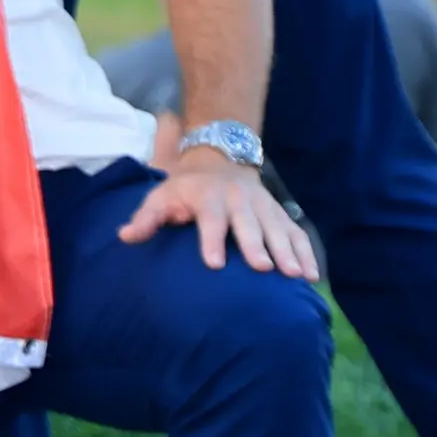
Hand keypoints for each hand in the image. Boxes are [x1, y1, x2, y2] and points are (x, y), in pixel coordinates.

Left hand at [122, 136, 319, 276]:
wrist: (220, 160)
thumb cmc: (185, 189)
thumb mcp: (161, 195)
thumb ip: (146, 218)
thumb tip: (124, 236)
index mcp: (208, 197)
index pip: (210, 219)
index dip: (211, 240)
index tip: (213, 264)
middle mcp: (238, 200)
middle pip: (249, 223)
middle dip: (257, 245)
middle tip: (263, 269)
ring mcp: (264, 206)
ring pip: (278, 229)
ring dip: (287, 251)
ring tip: (294, 275)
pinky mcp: (280, 215)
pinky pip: (297, 233)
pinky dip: (307, 252)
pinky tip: (312, 275)